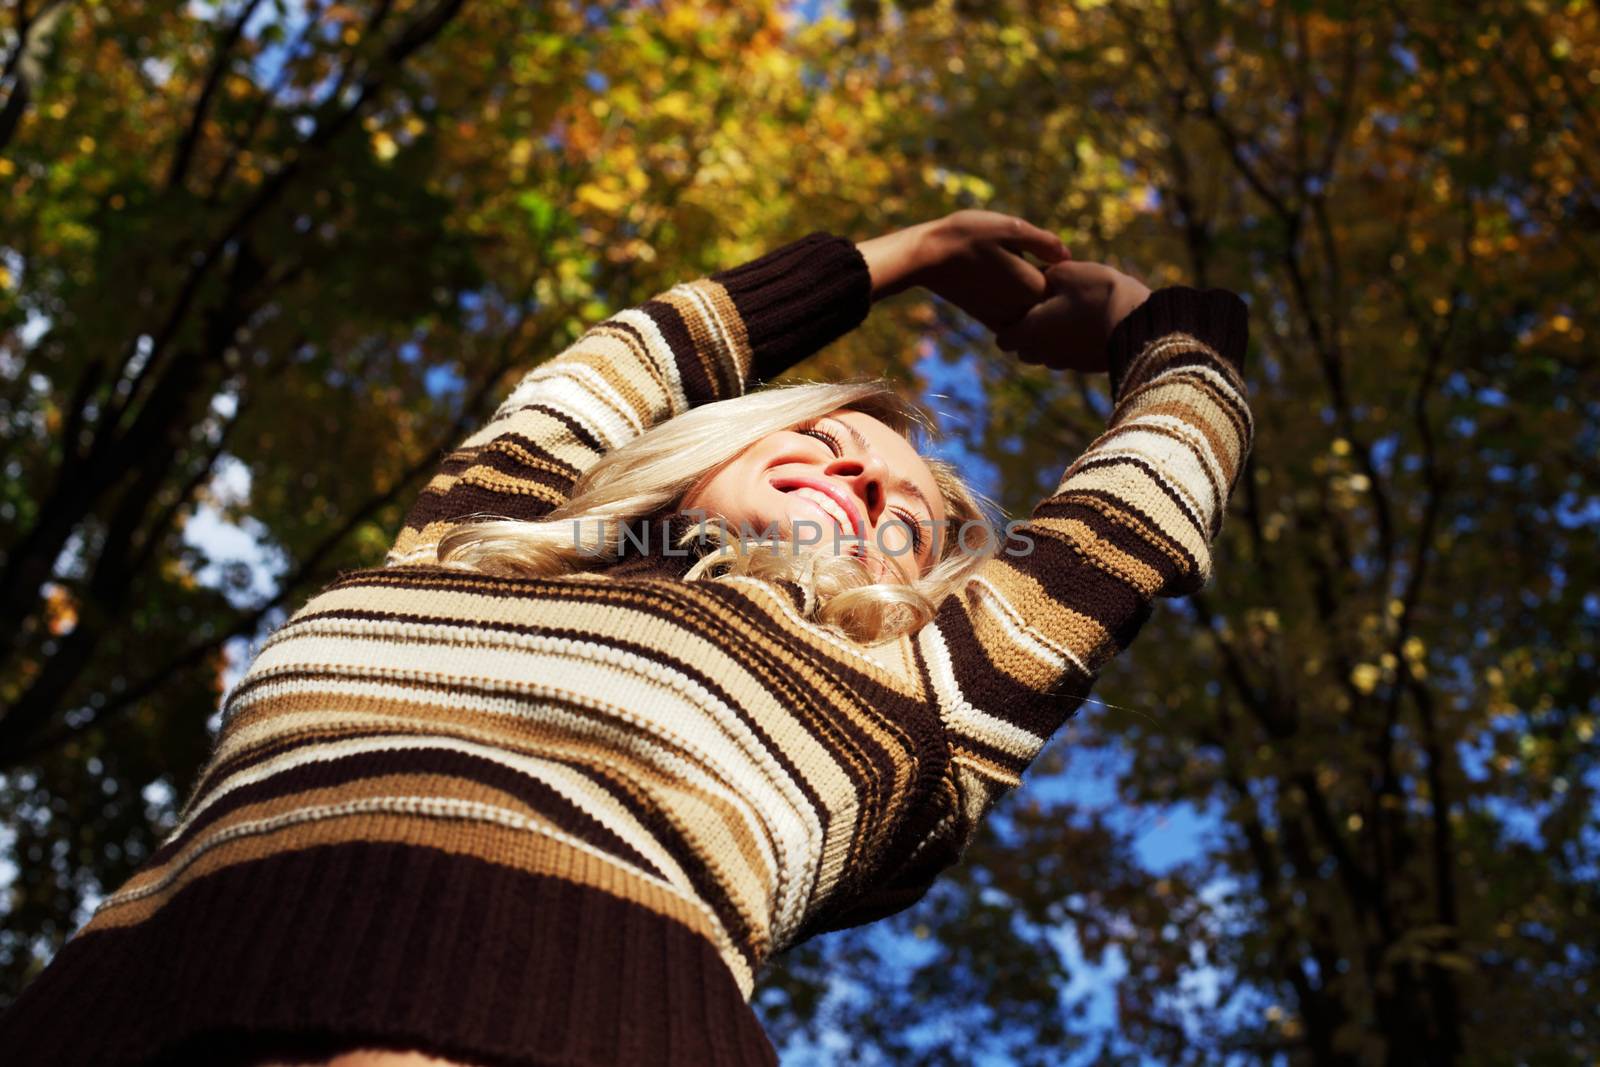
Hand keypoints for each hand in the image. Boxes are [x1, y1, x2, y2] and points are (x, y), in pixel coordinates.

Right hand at [855, 210, 1069, 331]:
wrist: (926, 258)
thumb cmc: (968, 236)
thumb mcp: (1010, 228)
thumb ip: (1043, 242)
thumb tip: (1069, 256)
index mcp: (1033, 286)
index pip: (1067, 287)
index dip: (1070, 274)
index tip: (1065, 262)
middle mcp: (1021, 310)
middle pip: (1054, 307)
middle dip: (1058, 294)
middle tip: (1048, 273)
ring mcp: (1005, 319)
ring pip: (1035, 317)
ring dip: (1040, 307)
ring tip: (1027, 279)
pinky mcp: (989, 320)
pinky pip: (1017, 324)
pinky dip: (1022, 315)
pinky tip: (1014, 292)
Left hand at [993, 260, 1152, 372]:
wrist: (1138, 322)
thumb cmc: (1098, 294)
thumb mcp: (1067, 272)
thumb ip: (1043, 275)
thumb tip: (1036, 276)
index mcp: (1031, 333)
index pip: (1003, 340)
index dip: (1008, 323)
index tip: (1020, 306)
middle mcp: (1044, 354)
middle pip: (1024, 350)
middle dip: (1029, 332)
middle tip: (1045, 307)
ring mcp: (1066, 363)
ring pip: (1048, 354)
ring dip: (1052, 339)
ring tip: (1069, 313)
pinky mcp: (1087, 366)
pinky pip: (1070, 356)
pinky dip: (1073, 343)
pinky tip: (1088, 323)